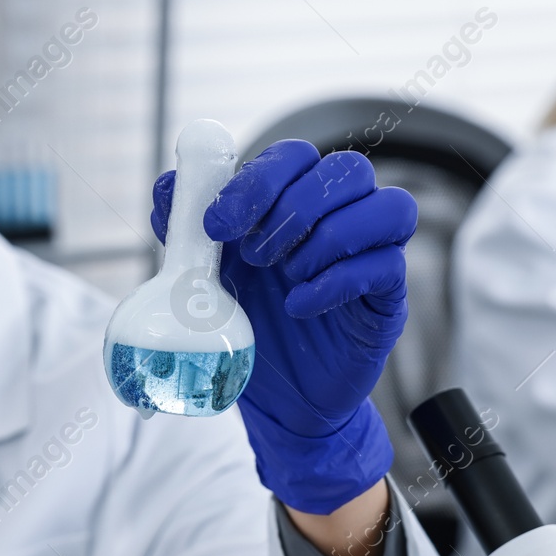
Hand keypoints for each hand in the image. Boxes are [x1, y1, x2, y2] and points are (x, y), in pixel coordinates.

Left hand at [151, 141, 416, 513]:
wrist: (279, 399)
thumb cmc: (249, 328)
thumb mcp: (207, 279)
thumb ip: (185, 233)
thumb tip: (167, 189)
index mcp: (295, 203)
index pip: (296, 156)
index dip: (258, 180)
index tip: (217, 224)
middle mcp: (340, 219)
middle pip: (348, 170)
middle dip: (294, 208)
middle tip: (255, 256)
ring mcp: (371, 254)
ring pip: (388, 206)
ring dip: (326, 238)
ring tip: (287, 278)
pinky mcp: (388, 296)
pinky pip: (388, 265)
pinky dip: (338, 281)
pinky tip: (300, 306)